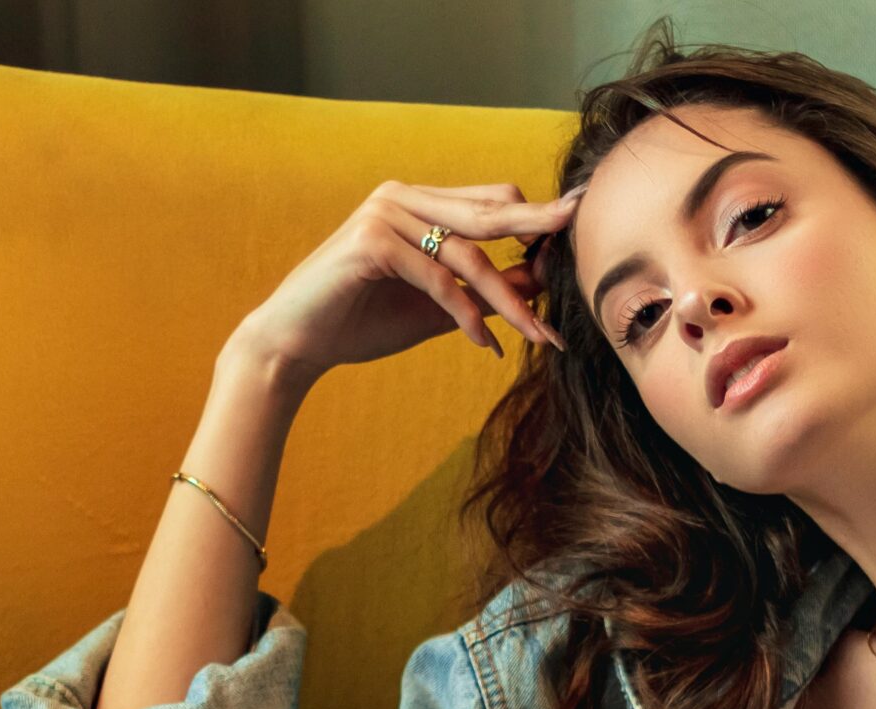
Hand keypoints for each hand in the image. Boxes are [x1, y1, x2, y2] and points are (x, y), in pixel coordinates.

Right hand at [231, 180, 581, 386]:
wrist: (293, 345)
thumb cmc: (360, 323)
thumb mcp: (436, 307)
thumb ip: (482, 291)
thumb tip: (541, 287)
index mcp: (417, 201)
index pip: (491, 201)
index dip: (534, 223)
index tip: (574, 243)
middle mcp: (402, 196)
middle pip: (490, 215)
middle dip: (538, 242)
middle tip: (581, 251)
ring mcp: (384, 212)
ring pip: (469, 253)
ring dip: (509, 299)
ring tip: (538, 336)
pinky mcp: (371, 241)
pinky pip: (438, 277)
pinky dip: (465, 313)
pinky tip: (484, 344)